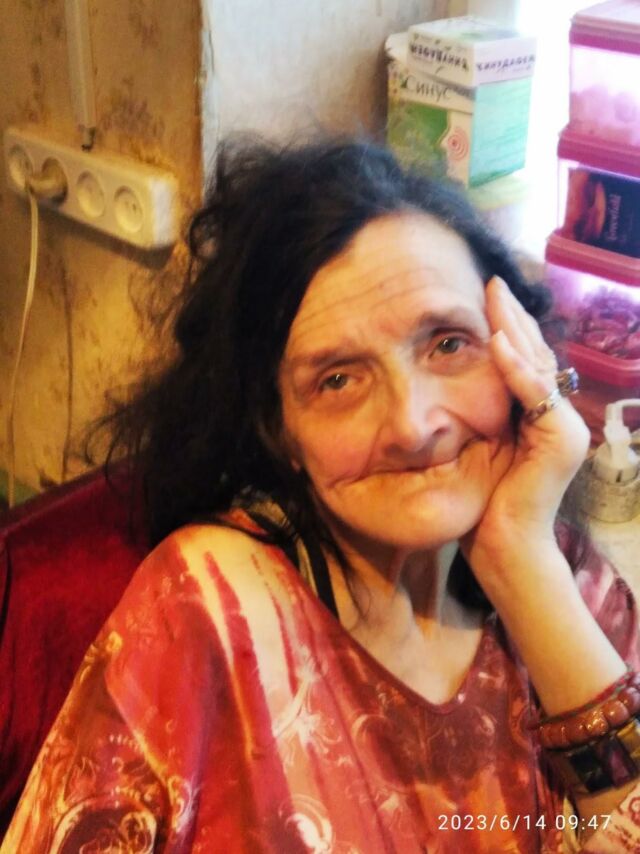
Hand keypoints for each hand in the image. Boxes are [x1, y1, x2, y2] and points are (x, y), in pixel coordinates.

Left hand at [462, 276, 589, 565]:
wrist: (502, 547)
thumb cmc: (483, 505)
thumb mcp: (476, 448)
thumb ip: (478, 416)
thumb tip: (448, 387)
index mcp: (537, 416)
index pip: (524, 361)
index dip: (506, 328)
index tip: (485, 298)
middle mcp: (556, 416)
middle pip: (534, 355)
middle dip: (511, 317)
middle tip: (491, 282)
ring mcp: (564, 426)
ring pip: (538, 366)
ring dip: (513, 329)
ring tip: (494, 297)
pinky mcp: (562, 439)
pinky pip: (535, 394)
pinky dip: (515, 369)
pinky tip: (497, 342)